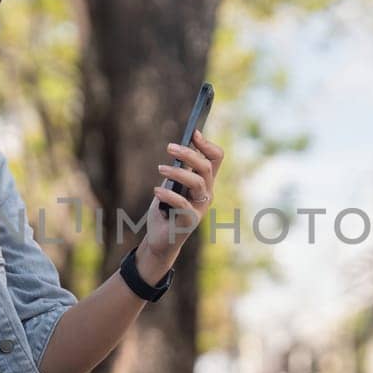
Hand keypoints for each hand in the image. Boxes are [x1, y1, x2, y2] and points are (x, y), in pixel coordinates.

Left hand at [142, 128, 223, 266]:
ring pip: (198, 182)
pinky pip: (183, 203)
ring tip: (160, 169)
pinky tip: (156, 191)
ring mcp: (200, 207)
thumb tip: (177, 153)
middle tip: (169, 147)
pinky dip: (169, 194)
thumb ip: (176, 172)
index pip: (216, 159)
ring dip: (178, 172)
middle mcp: (206, 193)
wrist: (159, 239)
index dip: (207, 144)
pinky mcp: (190, 220)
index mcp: (204, 182)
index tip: (194, 133)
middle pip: (206, 167)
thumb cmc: (164, 210)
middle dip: (189, 154)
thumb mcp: (169, 186)